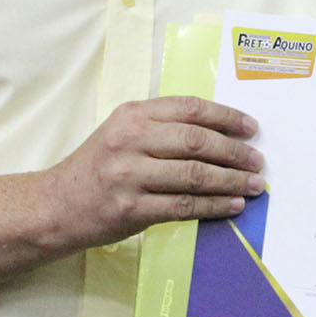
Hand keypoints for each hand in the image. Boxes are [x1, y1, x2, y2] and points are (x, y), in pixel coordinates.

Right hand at [41, 96, 264, 253]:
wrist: (57, 204)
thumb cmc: (97, 168)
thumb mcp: (122, 133)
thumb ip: (162, 127)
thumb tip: (220, 134)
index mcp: (131, 115)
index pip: (189, 108)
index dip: (226, 116)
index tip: (250, 127)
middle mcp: (130, 141)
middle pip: (196, 141)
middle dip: (234, 151)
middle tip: (257, 160)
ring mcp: (130, 175)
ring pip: (194, 176)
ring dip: (231, 181)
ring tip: (254, 185)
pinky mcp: (132, 208)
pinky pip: (184, 206)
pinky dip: (214, 206)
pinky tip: (232, 205)